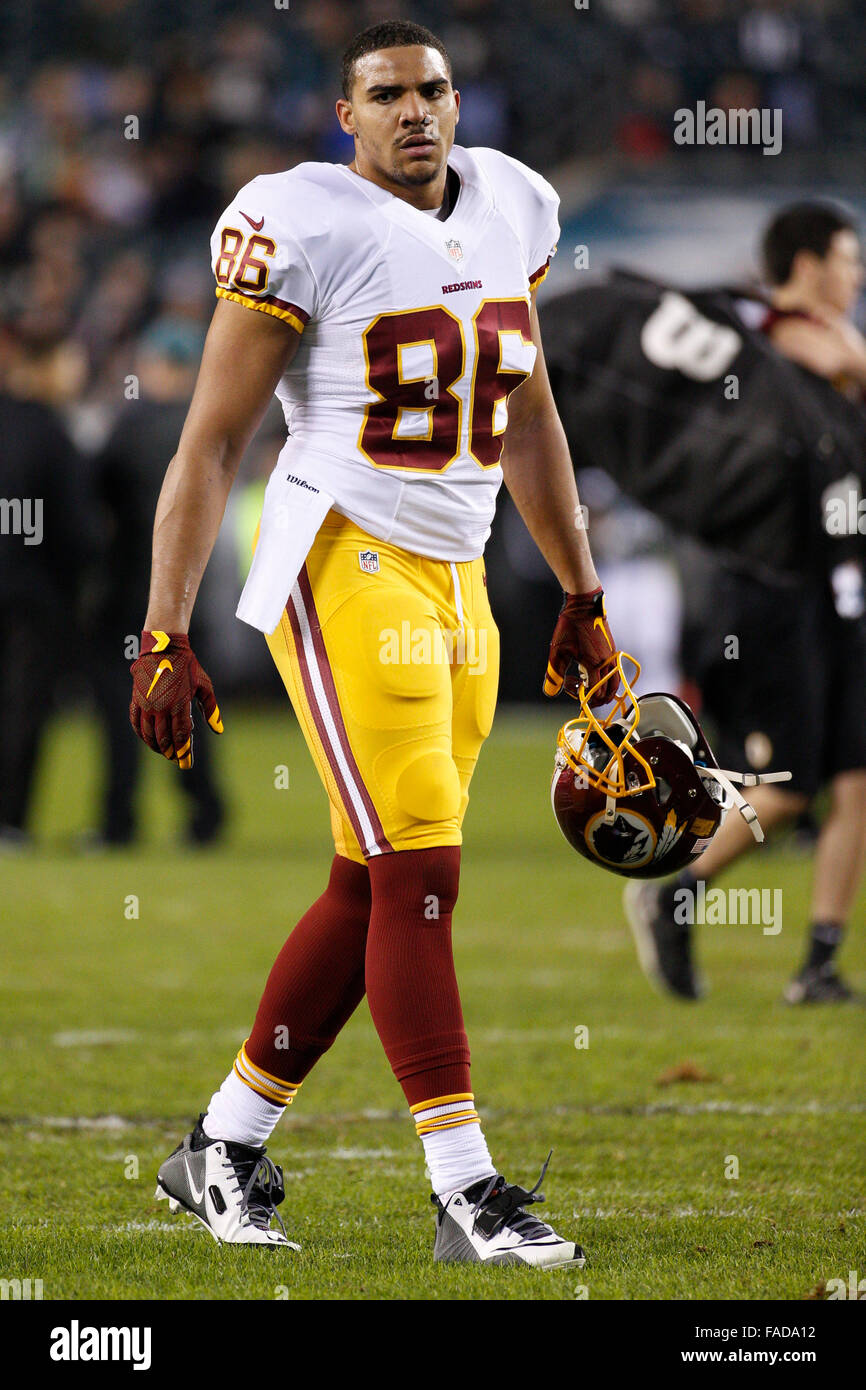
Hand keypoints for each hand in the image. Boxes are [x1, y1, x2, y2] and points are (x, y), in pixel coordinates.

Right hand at [130, 630, 222, 767]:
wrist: (165, 648)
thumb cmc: (188, 667)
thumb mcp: (205, 686)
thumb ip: (211, 709)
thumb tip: (218, 730)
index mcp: (179, 704)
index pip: (181, 735)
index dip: (183, 752)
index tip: (186, 763)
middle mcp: (161, 707)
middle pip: (164, 738)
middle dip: (170, 752)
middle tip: (176, 758)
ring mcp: (147, 703)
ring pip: (148, 733)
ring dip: (155, 746)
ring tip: (163, 751)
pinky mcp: (136, 699)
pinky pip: (135, 722)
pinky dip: (141, 734)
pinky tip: (147, 738)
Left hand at [542, 587, 619, 705]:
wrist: (585, 604)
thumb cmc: (570, 626)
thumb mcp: (557, 651)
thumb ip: (554, 674)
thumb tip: (550, 692)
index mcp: (595, 665)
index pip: (595, 693)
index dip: (584, 698)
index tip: (571, 690)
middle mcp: (607, 663)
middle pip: (609, 691)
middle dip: (596, 698)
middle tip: (582, 697)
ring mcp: (612, 656)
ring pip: (614, 681)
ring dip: (603, 690)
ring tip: (587, 687)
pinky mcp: (612, 650)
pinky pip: (614, 671)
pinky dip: (605, 678)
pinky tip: (588, 671)